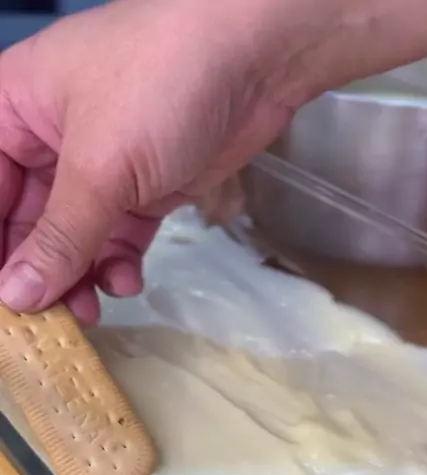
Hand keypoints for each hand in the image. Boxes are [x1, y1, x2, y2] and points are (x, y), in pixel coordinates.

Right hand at [0, 0, 296, 323]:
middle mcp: (50, 140)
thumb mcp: (99, 166)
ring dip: (80, 276)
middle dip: (41, 271)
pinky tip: (127, 280)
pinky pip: (117, 237)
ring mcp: (100, 165)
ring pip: (74, 237)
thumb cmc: (161, 83)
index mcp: (14, 111)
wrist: (257, 58)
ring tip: (92, 309)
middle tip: (53, 318)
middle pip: (27, 221)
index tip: (6, 302)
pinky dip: (119, 262)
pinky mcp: (144, 187)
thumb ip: (59, 237)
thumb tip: (17, 295)